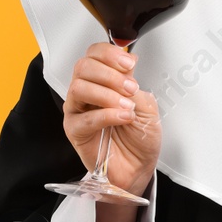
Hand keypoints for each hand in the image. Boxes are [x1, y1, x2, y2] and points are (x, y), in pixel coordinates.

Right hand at [63, 41, 161, 194]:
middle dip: (110, 74)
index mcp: (102, 80)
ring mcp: (77, 111)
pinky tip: (122, 118)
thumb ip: (134, 85)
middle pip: (83, 66)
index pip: (94, 54)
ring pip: (79, 88)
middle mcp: (86, 92)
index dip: (110, 53)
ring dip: (107, 94)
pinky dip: (106, 115)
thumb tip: (126, 70)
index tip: (129, 64)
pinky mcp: (75, 131)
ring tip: (127, 106)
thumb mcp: (147, 105)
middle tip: (130, 88)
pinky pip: (84, 118)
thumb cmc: (140, 138)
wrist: (138, 168)